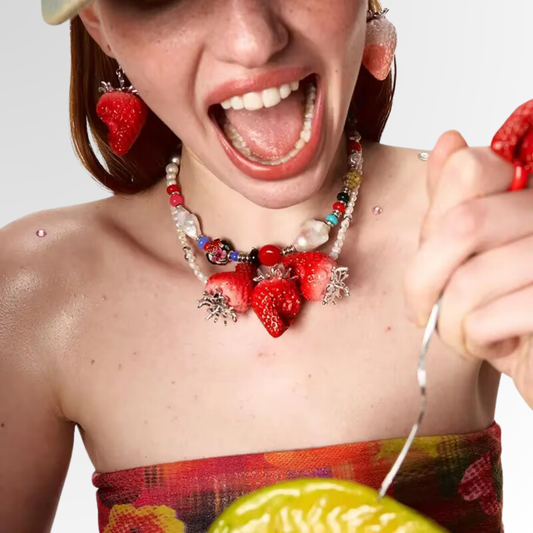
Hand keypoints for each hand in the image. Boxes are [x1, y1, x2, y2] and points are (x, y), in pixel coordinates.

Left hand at [404, 130, 532, 407]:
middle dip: (424, 281)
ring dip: (449, 321)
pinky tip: (494, 344)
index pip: (469, 169)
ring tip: (466, 333)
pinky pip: (488, 317)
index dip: (434, 224)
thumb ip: (456, 203)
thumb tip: (450, 140)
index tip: (431, 263)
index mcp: (530, 193)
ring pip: (469, 279)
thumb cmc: (507, 311)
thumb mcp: (471, 255)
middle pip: (461, 226)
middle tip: (428, 312)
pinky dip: (474, 340)